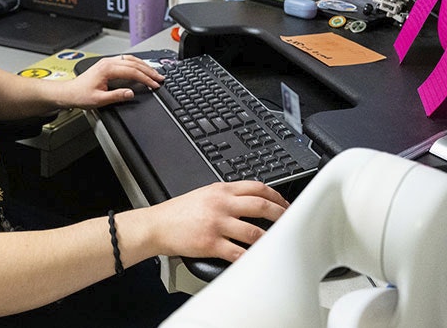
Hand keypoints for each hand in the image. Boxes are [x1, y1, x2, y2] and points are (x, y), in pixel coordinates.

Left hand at [58, 54, 163, 108]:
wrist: (69, 92)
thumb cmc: (80, 95)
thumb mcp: (99, 100)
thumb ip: (116, 95)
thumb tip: (131, 93)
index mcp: (107, 69)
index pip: (132, 71)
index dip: (145, 78)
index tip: (154, 84)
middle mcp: (108, 62)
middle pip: (134, 63)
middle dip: (149, 71)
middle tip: (160, 78)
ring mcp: (108, 62)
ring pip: (131, 60)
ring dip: (144, 66)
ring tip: (155, 72)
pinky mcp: (107, 64)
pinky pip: (125, 60)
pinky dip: (137, 64)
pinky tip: (142, 67)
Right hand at [145, 181, 288, 262]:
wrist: (157, 225)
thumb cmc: (179, 212)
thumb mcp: (204, 194)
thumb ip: (227, 196)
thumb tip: (251, 200)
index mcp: (221, 190)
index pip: (256, 187)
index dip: (276, 195)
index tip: (284, 203)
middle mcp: (221, 204)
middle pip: (260, 205)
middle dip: (280, 214)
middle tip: (289, 221)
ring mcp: (217, 224)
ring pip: (253, 230)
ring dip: (269, 237)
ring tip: (278, 242)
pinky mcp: (211, 243)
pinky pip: (237, 252)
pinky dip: (250, 256)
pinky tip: (257, 258)